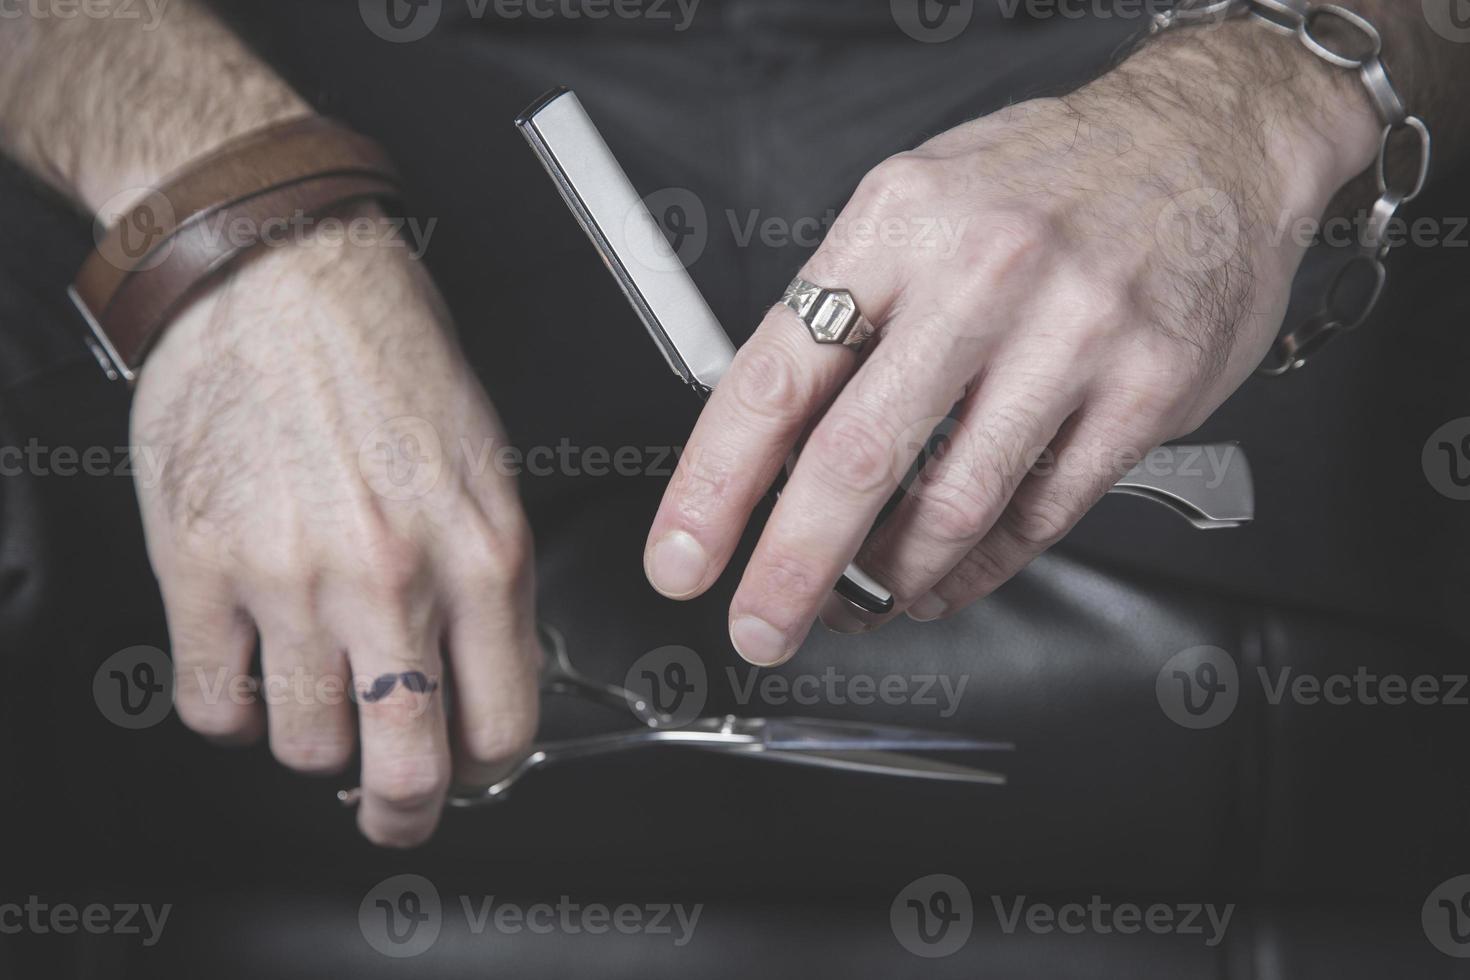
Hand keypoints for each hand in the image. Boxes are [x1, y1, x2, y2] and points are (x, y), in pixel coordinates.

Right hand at [131, 207, 538, 846]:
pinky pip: (214, 703)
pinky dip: (234, 712)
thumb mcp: (486, 466)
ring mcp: (291, 580)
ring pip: (306, 746)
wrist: (279, 274)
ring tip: (319, 703)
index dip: (490, 765)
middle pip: (407, 766)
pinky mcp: (201, 568)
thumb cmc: (385, 355)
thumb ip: (488, 580)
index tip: (472, 764)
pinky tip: (252, 677)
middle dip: (406, 810)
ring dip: (315, 747)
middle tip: (397, 810)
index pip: (505, 722)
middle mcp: (393, 576)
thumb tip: (484, 671)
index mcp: (483, 550)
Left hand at [643, 23, 1380, 664]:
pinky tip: (943, 579)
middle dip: (792, 567)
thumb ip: (849, 306)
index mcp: (898, 221)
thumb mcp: (919, 200)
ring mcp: (1072, 334)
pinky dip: (978, 569)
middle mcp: (981, 273)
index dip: (714, 483)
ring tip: (861, 602)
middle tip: (761, 626)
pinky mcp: (1145, 391)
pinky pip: (1039, 515)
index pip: (775, 374)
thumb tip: (770, 436)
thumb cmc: (1049, 180)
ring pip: (952, 506)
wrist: (1212, 139)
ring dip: (890, 579)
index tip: (683, 553)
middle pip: (856, 456)